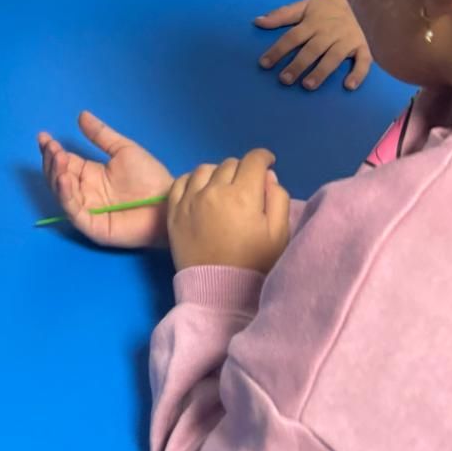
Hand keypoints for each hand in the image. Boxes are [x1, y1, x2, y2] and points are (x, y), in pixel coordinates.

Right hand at [38, 110, 173, 247]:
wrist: (167, 202)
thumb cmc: (149, 177)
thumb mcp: (124, 150)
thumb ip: (101, 135)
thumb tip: (81, 115)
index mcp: (90, 174)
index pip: (64, 162)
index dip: (52, 150)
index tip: (44, 137)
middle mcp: (84, 191)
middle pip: (58, 177)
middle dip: (52, 161)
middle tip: (53, 148)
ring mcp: (87, 210)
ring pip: (62, 193)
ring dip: (56, 175)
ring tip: (59, 158)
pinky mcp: (92, 226)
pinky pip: (73, 211)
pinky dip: (66, 196)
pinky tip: (65, 179)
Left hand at [167, 149, 289, 273]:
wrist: (218, 293)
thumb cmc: (254, 265)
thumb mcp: (278, 235)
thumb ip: (277, 200)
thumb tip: (268, 177)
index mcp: (243, 195)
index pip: (254, 161)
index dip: (264, 158)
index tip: (268, 163)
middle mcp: (214, 190)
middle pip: (230, 164)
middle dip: (243, 169)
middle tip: (248, 185)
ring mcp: (190, 199)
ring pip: (205, 169)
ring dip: (218, 173)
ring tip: (224, 187)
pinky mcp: (173, 211)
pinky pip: (181, 181)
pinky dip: (192, 180)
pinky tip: (200, 190)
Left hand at [255, 0, 371, 90]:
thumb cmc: (326, 6)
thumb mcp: (303, 6)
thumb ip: (281, 15)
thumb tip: (257, 22)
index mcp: (313, 22)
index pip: (292, 37)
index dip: (278, 50)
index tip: (264, 63)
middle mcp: (329, 32)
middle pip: (312, 50)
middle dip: (298, 65)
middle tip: (284, 79)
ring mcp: (347, 40)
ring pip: (334, 57)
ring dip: (321, 72)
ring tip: (308, 85)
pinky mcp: (363, 47)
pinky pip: (363, 61)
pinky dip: (358, 74)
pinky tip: (349, 86)